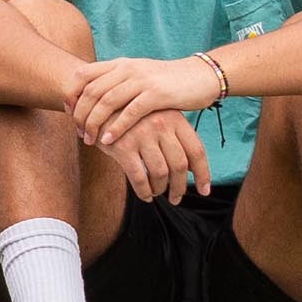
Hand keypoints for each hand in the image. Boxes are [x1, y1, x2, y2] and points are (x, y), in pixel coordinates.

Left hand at [65, 56, 220, 145]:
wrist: (200, 76)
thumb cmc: (166, 82)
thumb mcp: (138, 76)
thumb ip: (117, 82)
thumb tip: (92, 97)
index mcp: (120, 64)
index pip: (83, 75)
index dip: (71, 94)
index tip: (67, 112)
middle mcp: (127, 69)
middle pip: (91, 91)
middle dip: (79, 114)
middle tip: (77, 132)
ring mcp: (142, 80)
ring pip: (107, 102)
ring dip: (94, 123)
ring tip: (89, 140)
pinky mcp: (156, 94)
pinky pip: (130, 113)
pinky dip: (116, 128)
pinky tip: (108, 141)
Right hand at [92, 109, 212, 203]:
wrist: (97, 103)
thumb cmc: (131, 116)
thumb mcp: (156, 118)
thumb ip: (174, 138)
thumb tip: (192, 169)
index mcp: (174, 118)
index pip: (197, 151)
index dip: (203, 174)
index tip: (204, 191)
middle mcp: (161, 125)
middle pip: (180, 165)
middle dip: (180, 187)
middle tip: (176, 198)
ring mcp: (142, 135)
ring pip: (160, 173)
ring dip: (160, 189)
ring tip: (156, 193)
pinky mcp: (123, 146)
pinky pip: (139, 177)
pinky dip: (144, 191)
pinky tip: (144, 195)